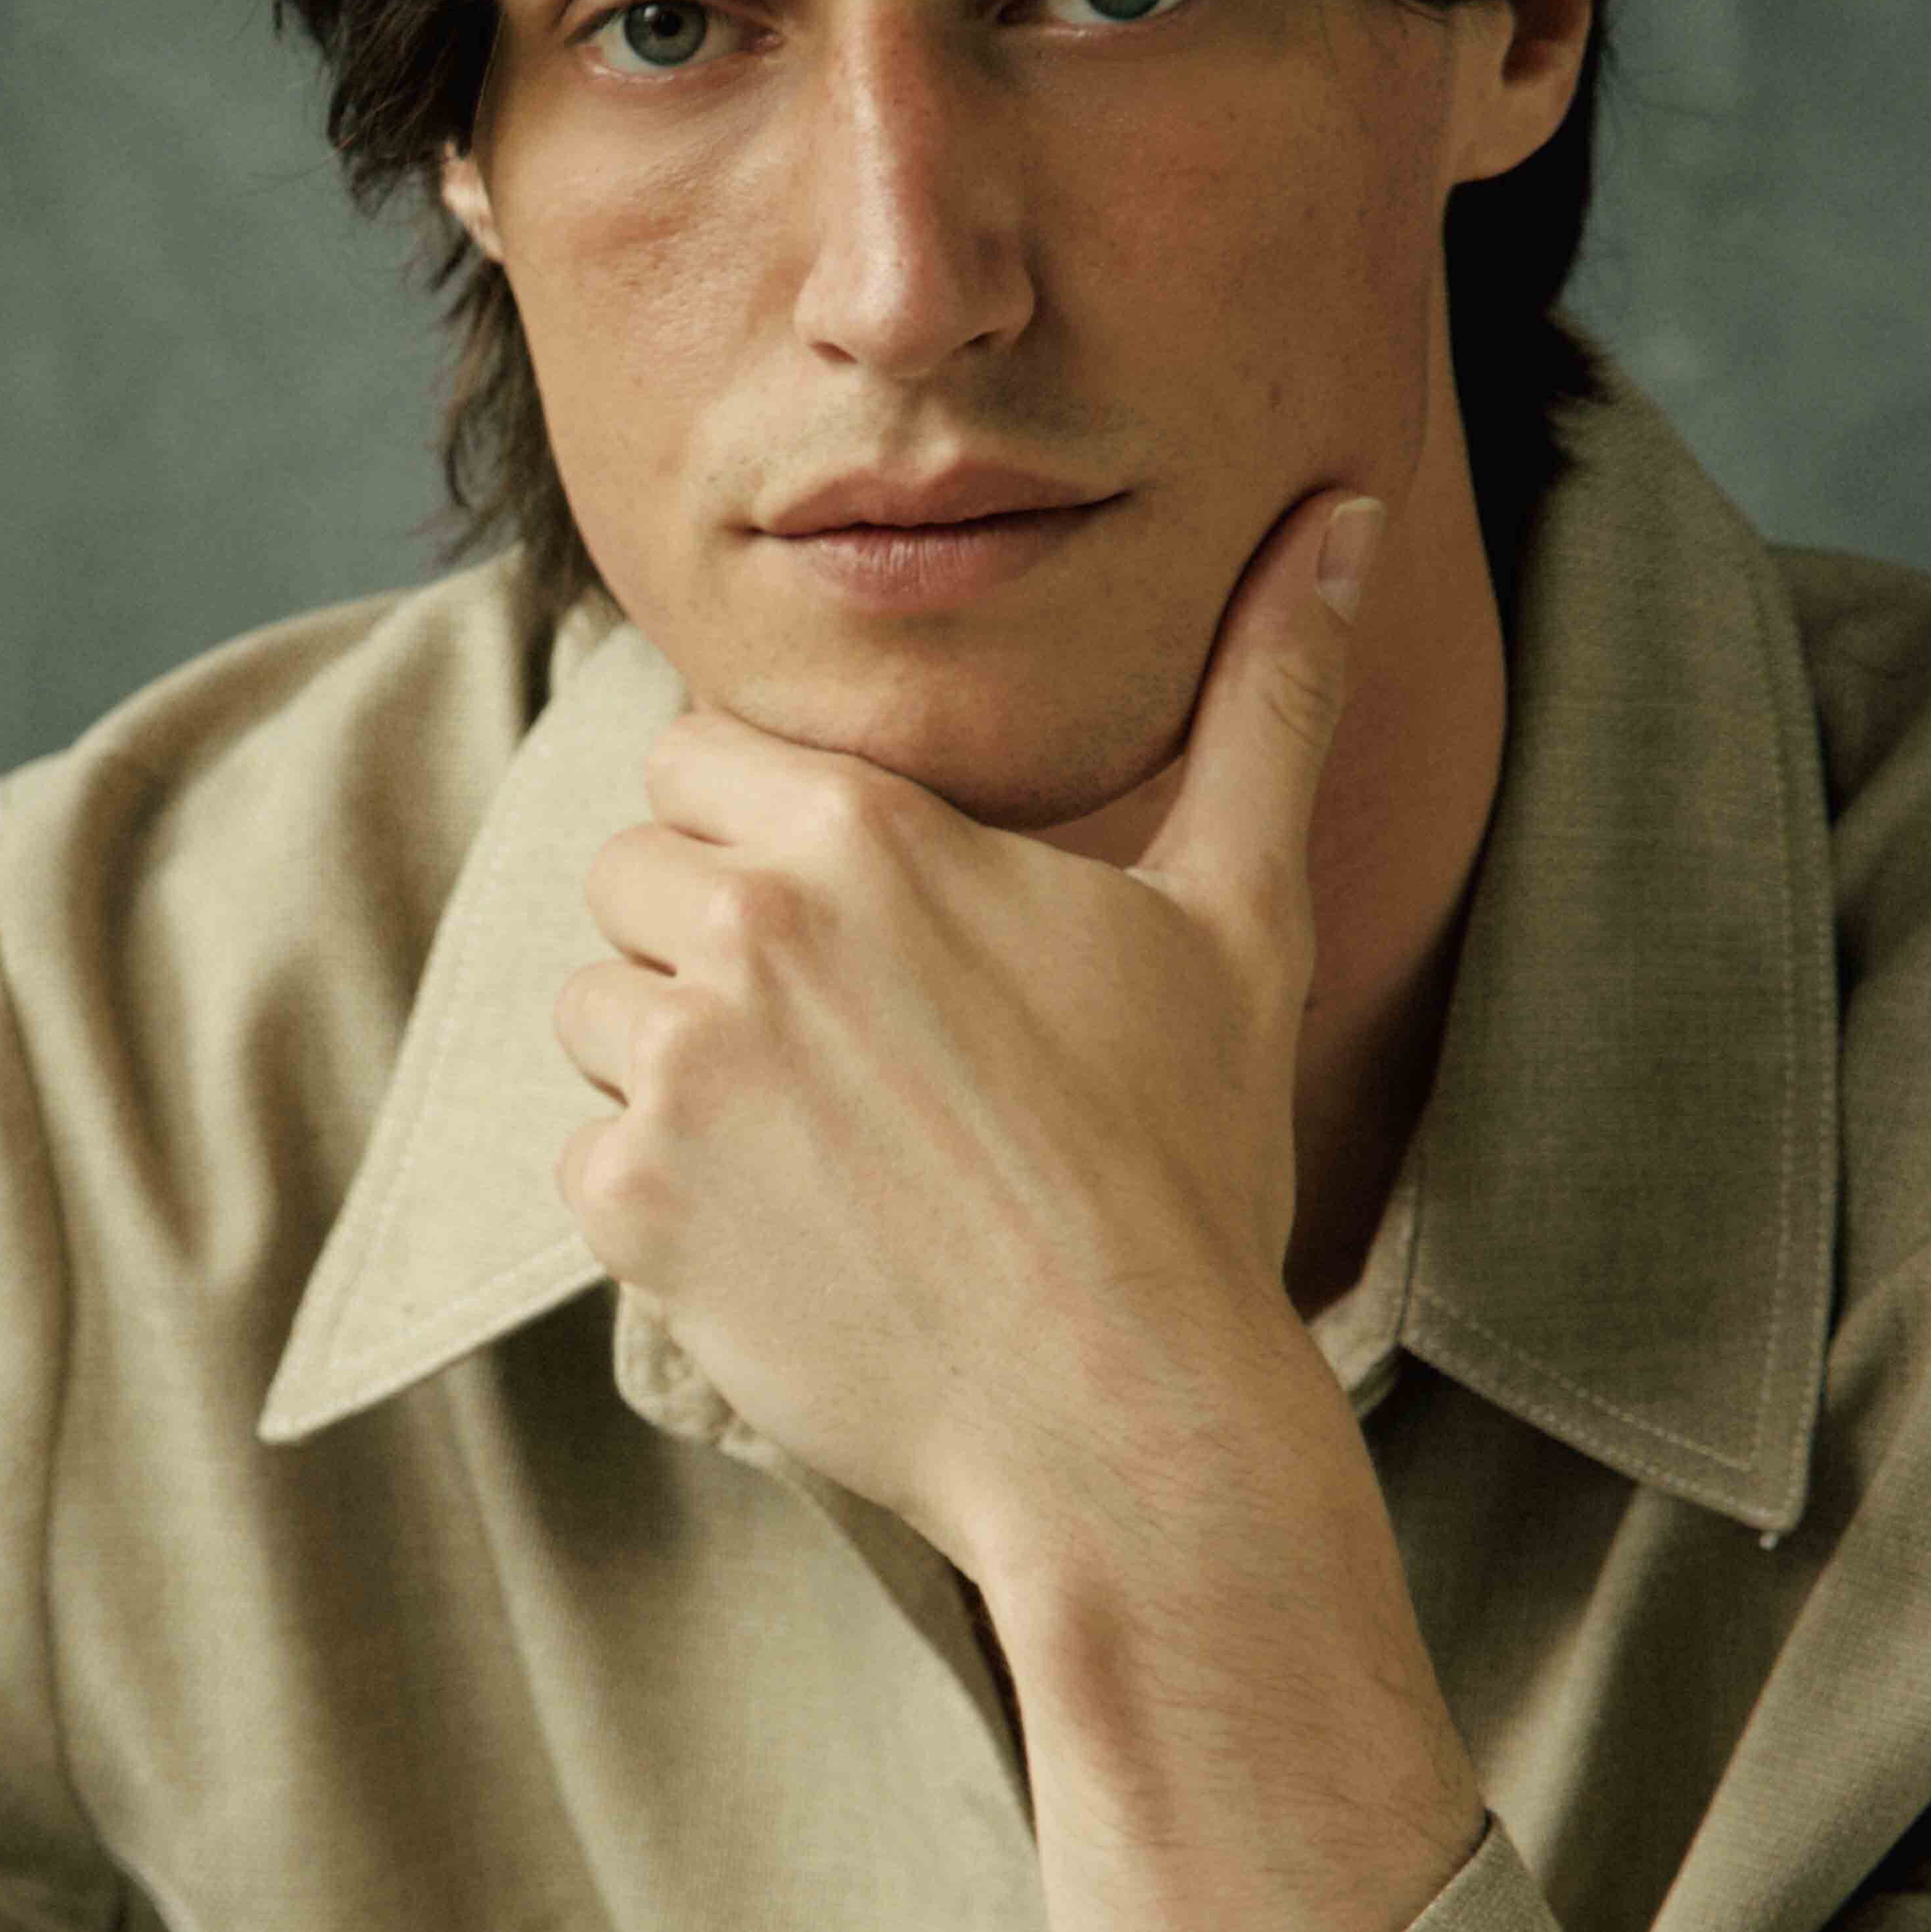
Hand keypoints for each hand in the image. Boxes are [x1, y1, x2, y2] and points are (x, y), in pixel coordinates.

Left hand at [552, 485, 1381, 1579]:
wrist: (1123, 1415)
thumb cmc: (1185, 1162)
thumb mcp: (1236, 913)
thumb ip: (1268, 699)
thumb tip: (1343, 516)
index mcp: (861, 834)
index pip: (695, 754)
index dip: (759, 830)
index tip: (844, 923)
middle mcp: (745, 931)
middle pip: (632, 871)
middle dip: (708, 941)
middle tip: (844, 1051)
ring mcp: (673, 1073)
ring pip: (594, 1009)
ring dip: (673, 1065)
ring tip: (822, 1142)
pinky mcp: (631, 1207)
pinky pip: (587, 1155)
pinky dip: (666, 1197)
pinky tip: (796, 1234)